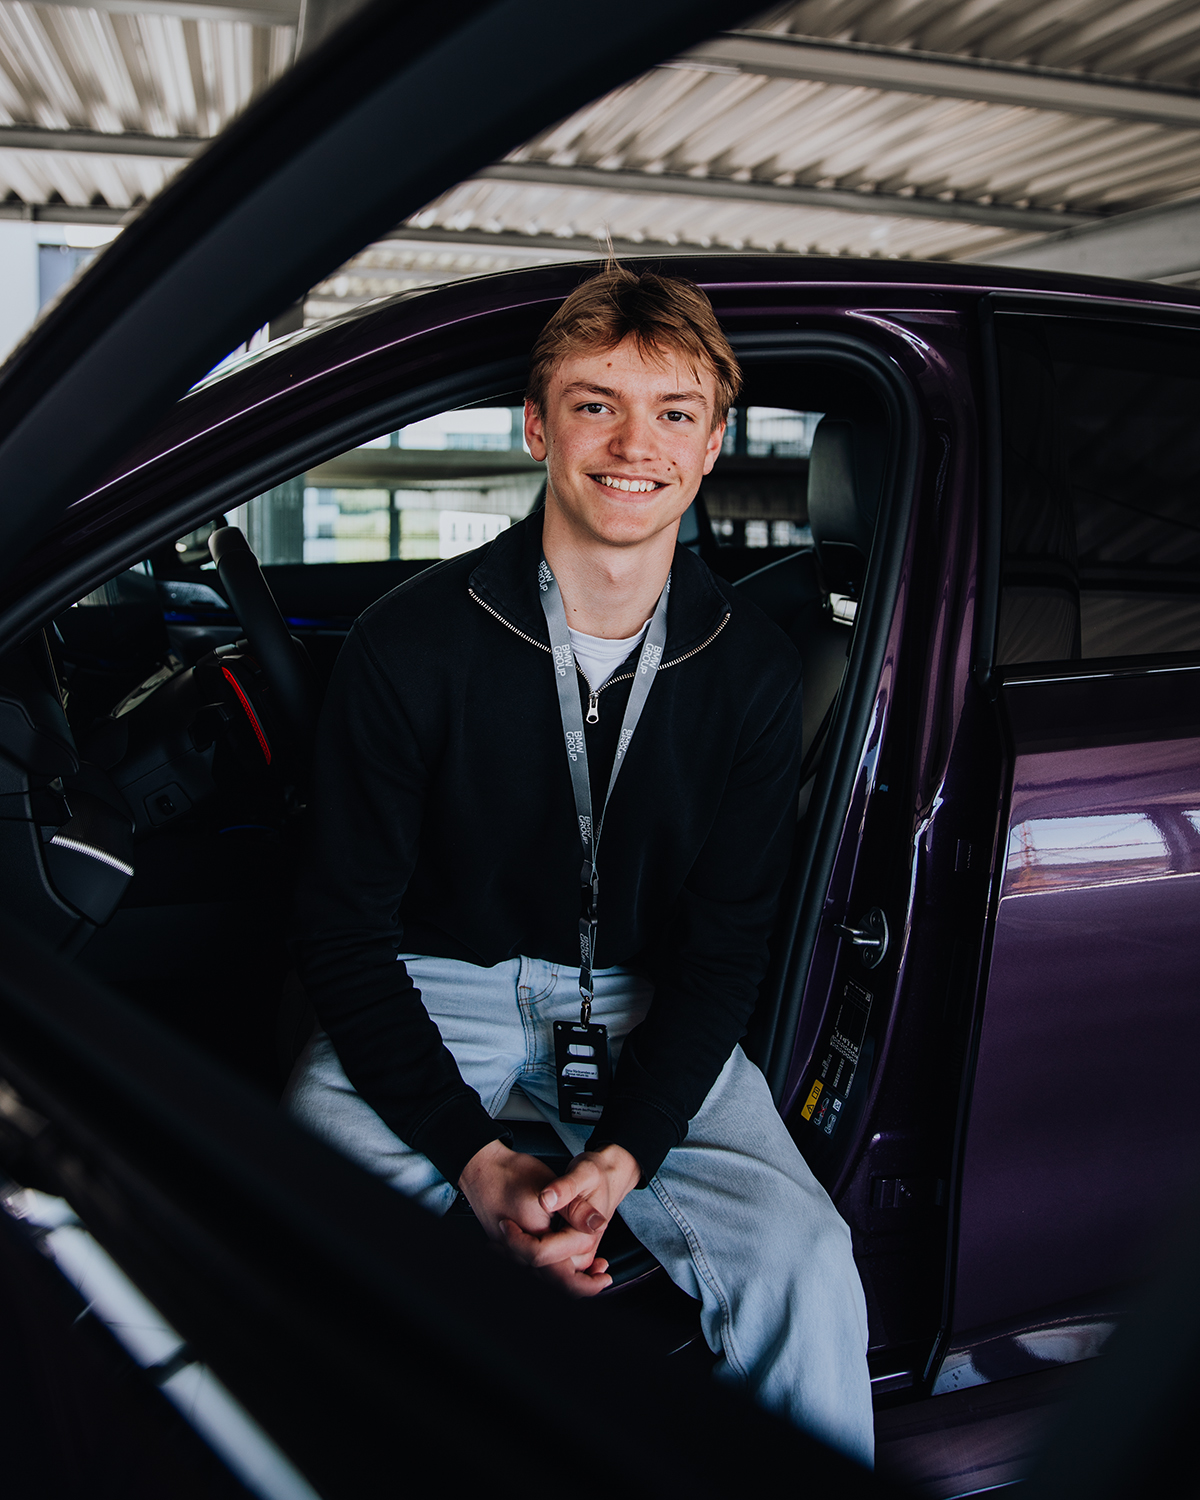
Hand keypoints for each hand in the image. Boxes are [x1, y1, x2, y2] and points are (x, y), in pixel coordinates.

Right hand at [457, 1139, 612, 1295]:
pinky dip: (554, 1263)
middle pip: (553, 1280)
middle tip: (602, 1279)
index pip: (561, 1273)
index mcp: (530, 1242)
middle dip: (580, 1284)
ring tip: (592, 1271)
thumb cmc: (509, 1174)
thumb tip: (598, 1224)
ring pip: (544, 1274)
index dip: (586, 1279)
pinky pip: (534, 1263)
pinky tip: (567, 1258)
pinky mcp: (509, 1246)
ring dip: (569, 1274)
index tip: (605, 1274)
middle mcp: (518, 1255)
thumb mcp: (548, 1188)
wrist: (481, 1167)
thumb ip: (574, 1210)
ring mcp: (511, 1252)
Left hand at [497, 1144, 641, 1295]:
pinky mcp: (571, 1250)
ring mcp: (577, 1253)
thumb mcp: (584, 1172)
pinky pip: (547, 1264)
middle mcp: (582, 1250)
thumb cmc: (598, 1173)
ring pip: (543, 1272)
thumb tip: (548, 1200)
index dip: (517, 1242)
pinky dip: (526, 1256)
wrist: (612, 1174)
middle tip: (495, 1238)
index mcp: (583, 1236)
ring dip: (518, 1258)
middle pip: (541, 1269)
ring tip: (497, 1242)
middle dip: (514, 1255)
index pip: (541, 1254)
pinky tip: (512, 1241)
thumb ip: (566, 1189)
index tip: (504, 1224)